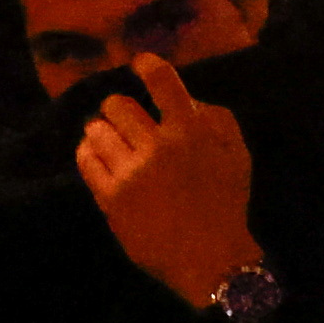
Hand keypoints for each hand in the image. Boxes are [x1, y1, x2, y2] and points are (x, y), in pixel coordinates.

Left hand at [73, 53, 264, 311]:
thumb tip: (187, 99)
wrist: (210, 258)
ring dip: (102, 131)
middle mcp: (158, 147)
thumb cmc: (226, 205)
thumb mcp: (237, 156)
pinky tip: (98, 156)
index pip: (163, 81)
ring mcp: (131, 173)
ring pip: (97, 130)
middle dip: (119, 110)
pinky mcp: (111, 197)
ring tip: (110, 141)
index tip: (140, 64)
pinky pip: (86, 160)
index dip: (147, 65)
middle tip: (126, 122)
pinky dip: (89, 152)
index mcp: (190, 132)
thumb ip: (216, 119)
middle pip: (117, 104)